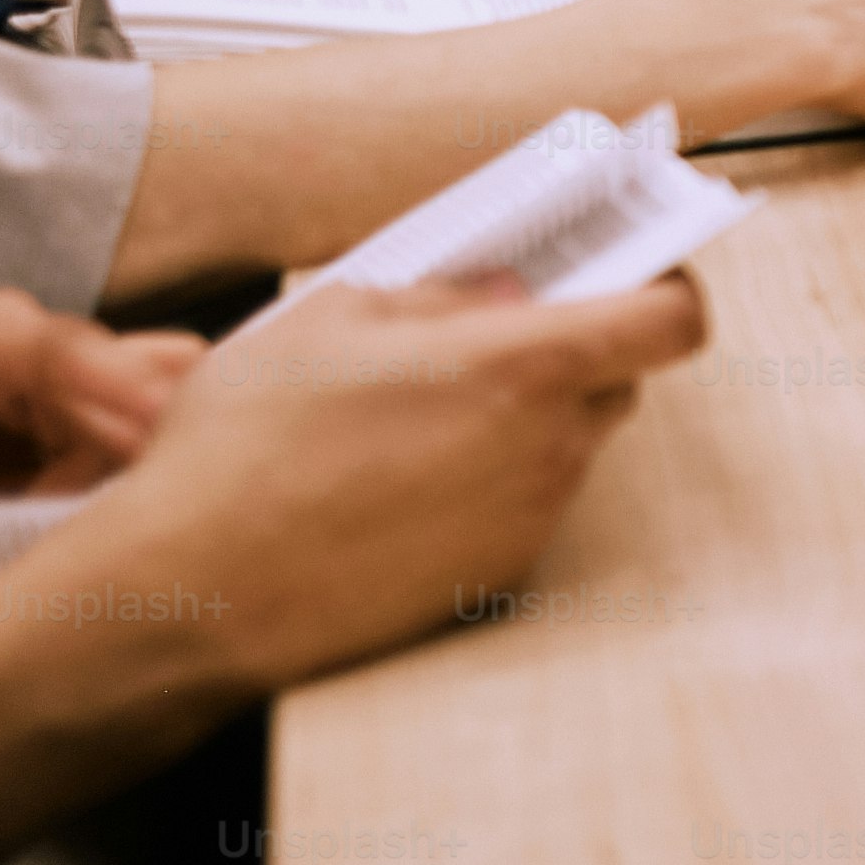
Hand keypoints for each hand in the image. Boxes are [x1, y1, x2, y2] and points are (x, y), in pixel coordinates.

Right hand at [0, 272, 711, 692]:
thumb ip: (442, 297)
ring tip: (412, 414)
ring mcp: (526, 524)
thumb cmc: (249, 445)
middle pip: (615, 382)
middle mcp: (549, 450)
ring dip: (518, 421)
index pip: (672, 321)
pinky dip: (481, 485)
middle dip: (571, 353)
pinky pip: (515, 509)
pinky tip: (391, 483)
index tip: (634, 273)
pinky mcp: (491, 582)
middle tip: (492, 338)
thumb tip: (506, 294)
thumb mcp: (332, 318)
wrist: (193, 591)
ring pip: (561, 447)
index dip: (666, 288)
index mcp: (527, 368)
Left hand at [0, 281, 200, 609]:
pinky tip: (74, 526)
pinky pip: (110, 420)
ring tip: (104, 532)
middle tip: (139, 520)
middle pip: (114, 362)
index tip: (166, 452)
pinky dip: (114, 470)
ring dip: (134, 456)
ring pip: (130, 385)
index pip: (52, 352)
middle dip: (142, 436)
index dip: (117, 400)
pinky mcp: (34, 394)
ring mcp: (20, 357)